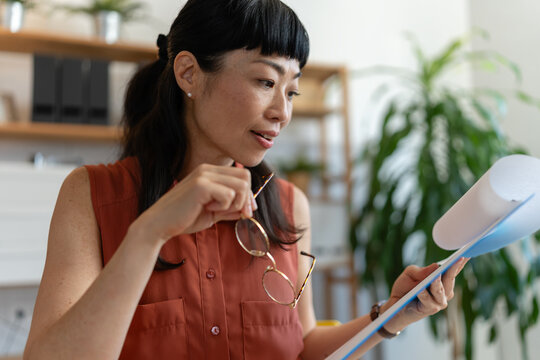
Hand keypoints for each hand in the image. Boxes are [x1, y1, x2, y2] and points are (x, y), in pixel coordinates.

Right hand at [132, 163, 256, 244]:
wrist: (160, 225)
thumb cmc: (184, 219)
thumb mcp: (213, 213)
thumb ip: (230, 208)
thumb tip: (249, 209)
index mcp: (210, 172)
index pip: (242, 175)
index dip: (248, 194)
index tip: (245, 212)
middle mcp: (207, 169)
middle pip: (245, 177)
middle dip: (246, 199)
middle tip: (237, 213)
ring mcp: (204, 175)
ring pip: (241, 185)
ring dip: (235, 203)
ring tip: (217, 210)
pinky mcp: (201, 185)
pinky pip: (229, 194)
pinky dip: (223, 206)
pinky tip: (207, 209)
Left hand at [382, 257, 468, 331]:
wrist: (394, 304)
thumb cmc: (405, 287)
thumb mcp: (410, 274)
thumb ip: (422, 271)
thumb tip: (436, 266)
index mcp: (442, 280)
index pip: (453, 270)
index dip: (461, 262)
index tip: (467, 253)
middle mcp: (444, 292)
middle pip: (449, 279)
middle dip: (453, 269)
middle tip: (457, 258)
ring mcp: (438, 302)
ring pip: (440, 290)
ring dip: (437, 283)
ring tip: (436, 275)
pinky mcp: (429, 310)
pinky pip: (427, 300)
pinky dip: (424, 294)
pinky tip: (420, 289)